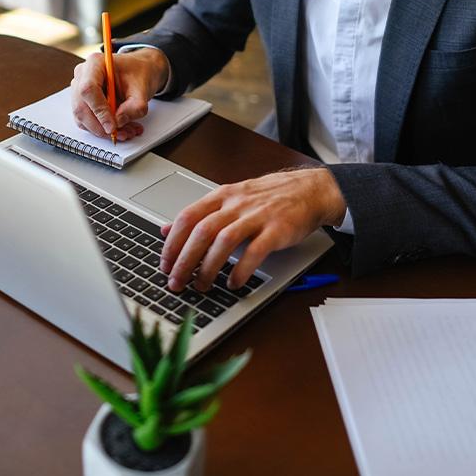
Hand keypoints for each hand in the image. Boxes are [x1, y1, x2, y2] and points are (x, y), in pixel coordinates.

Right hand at [70, 49, 168, 140]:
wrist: (139, 71)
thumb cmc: (139, 73)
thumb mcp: (143, 88)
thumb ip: (134, 106)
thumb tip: (118, 122)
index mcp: (95, 64)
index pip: (88, 89)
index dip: (99, 110)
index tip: (112, 126)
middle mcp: (83, 75)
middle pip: (81, 107)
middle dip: (101, 126)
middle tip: (121, 134)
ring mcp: (79, 90)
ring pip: (82, 118)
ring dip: (104, 131)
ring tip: (128, 131)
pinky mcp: (83, 103)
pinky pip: (87, 122)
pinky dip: (103, 130)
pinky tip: (122, 129)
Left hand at [159, 167, 345, 291]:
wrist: (310, 190)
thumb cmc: (270, 197)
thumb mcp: (231, 198)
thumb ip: (200, 214)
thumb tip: (166, 230)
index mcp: (223, 195)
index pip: (188, 217)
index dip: (172, 243)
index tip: (165, 264)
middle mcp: (237, 204)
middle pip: (202, 231)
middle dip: (185, 260)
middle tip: (176, 282)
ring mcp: (257, 215)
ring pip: (224, 241)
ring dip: (209, 267)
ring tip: (202, 286)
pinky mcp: (277, 230)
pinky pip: (254, 252)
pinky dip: (241, 270)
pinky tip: (233, 283)